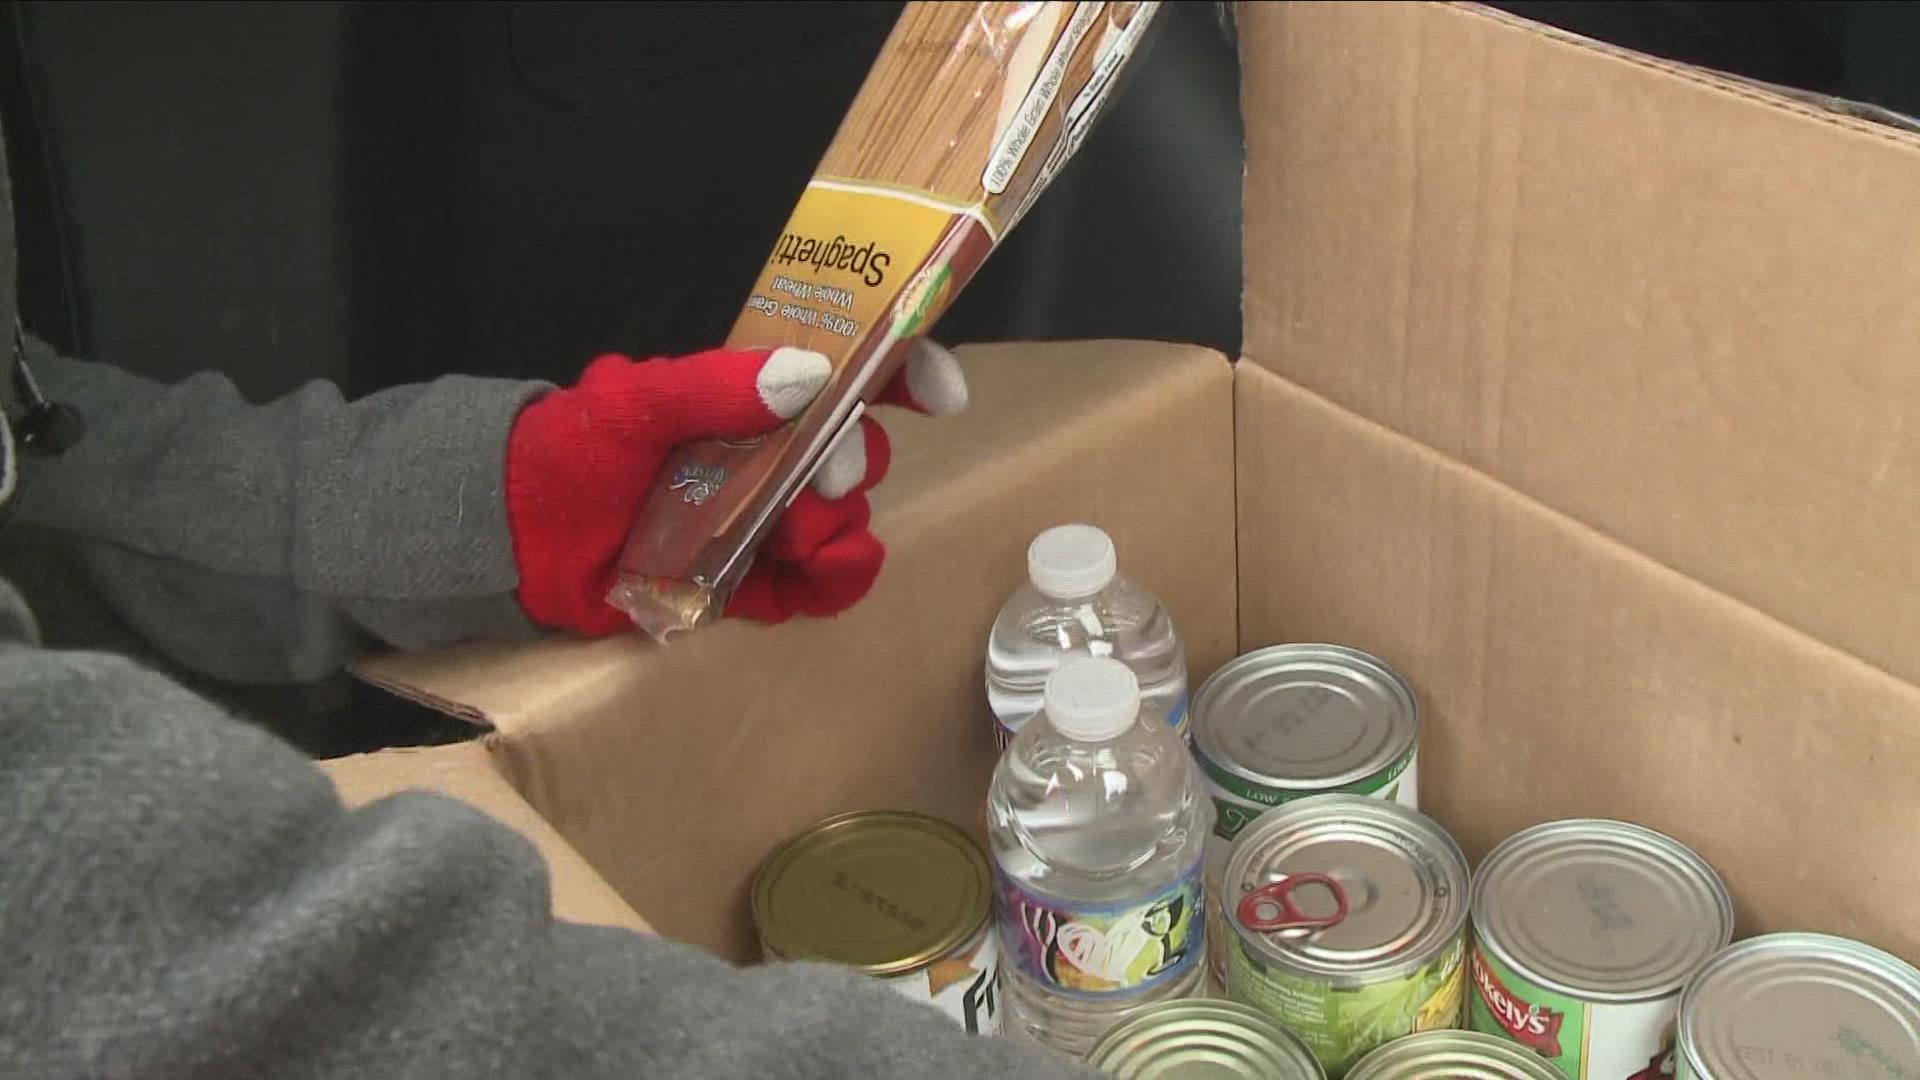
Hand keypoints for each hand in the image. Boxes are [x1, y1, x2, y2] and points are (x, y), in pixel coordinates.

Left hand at [505, 340, 967, 636]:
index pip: (845, 370)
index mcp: (747, 394)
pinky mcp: (749, 583)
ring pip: (844, 520)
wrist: (510, 541)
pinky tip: (818, 576)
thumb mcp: (630, 402)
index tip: (940, 394)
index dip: (904, 371)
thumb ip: (713, 387)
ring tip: (791, 542)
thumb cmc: (565, 452)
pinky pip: (819, 585)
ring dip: (837, 530)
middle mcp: (766, 453)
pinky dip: (834, 581)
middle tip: (817, 490)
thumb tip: (809, 376)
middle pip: (854, 451)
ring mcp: (761, 519)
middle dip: (851, 466)